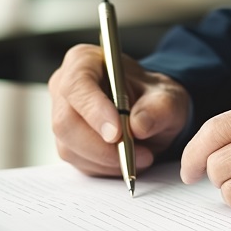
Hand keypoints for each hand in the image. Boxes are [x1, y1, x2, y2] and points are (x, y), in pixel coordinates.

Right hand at [49, 44, 189, 175]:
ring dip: (109, 160)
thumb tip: (139, 126)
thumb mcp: (168, 98)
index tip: (117, 133)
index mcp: (84, 62)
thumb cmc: (154, 97)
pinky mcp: (68, 144)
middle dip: (102, 146)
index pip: (77, 85)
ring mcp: (62, 118)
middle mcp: (64, 89)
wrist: (151, 113)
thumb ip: (159, 108)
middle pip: (66, 123)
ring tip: (142, 156)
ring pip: (71, 148)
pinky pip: (80, 163)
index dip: (94, 111)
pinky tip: (128, 160)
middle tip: (140, 154)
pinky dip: (107, 168)